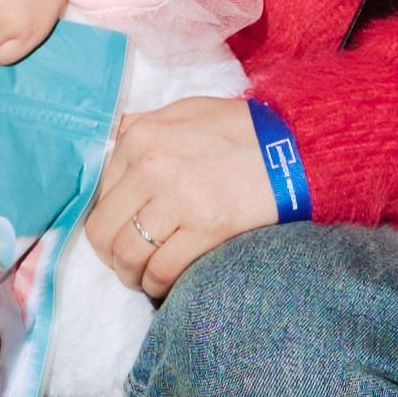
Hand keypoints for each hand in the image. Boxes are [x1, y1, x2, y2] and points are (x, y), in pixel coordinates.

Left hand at [87, 95, 277, 299]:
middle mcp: (151, 166)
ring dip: (131, 275)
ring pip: (128, 255)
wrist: (299, 149)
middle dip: (111, 256)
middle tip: (127, 264)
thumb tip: (112, 145)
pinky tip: (165, 284)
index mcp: (141, 137)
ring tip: (144, 278)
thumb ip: (145, 126)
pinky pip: (162, 271)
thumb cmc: (244, 132)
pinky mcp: (206, 228)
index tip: (121, 234)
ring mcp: (178, 199)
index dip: (107, 221)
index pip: (98, 195)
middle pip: (104, 231)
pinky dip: (157, 285)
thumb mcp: (187, 111)